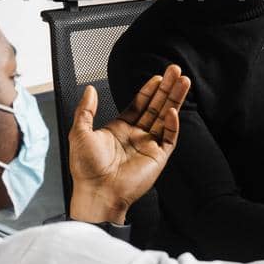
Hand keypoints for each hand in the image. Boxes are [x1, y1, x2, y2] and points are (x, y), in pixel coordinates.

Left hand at [66, 64, 190, 224]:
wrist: (96, 192)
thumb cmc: (85, 169)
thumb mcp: (79, 133)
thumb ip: (85, 109)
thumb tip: (89, 89)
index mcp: (120, 129)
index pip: (139, 104)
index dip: (149, 90)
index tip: (158, 77)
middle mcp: (136, 135)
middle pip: (156, 106)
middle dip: (167, 89)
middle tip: (176, 71)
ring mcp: (148, 145)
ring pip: (166, 117)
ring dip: (175, 99)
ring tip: (184, 82)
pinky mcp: (158, 157)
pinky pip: (169, 137)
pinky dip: (173, 124)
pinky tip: (173, 110)